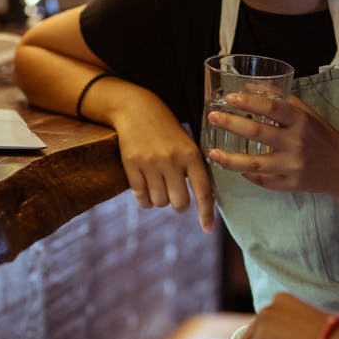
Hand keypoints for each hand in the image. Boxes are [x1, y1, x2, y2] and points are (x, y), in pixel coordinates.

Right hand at [111, 89, 214, 231]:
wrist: (137, 109)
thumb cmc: (167, 130)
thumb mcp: (187, 145)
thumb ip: (193, 169)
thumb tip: (202, 201)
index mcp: (191, 155)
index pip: (203, 191)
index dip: (206, 213)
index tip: (207, 229)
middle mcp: (172, 160)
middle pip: (179, 203)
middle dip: (178, 205)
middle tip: (175, 195)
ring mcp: (150, 163)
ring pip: (159, 202)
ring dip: (160, 200)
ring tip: (158, 185)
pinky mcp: (131, 165)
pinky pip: (140, 197)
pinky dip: (144, 200)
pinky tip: (145, 189)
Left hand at [206, 93, 338, 194]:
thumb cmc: (320, 135)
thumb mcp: (306, 113)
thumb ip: (279, 99)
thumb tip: (246, 87)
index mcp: (300, 120)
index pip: (271, 107)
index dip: (248, 102)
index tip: (229, 98)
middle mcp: (296, 142)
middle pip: (257, 132)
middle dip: (231, 123)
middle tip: (213, 118)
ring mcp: (292, 166)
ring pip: (254, 164)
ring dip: (229, 159)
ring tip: (212, 153)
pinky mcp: (290, 184)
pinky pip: (262, 180)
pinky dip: (247, 174)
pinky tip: (236, 168)